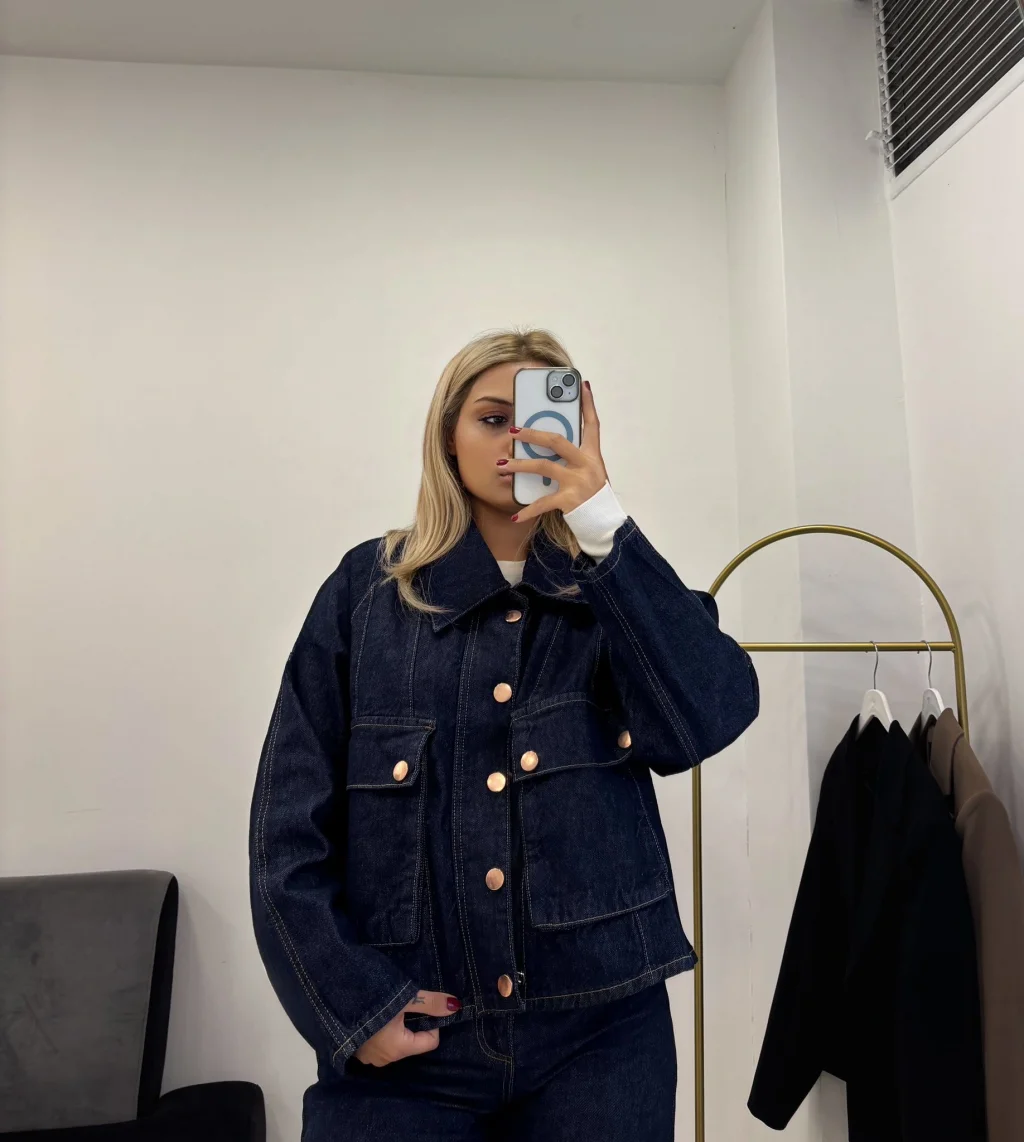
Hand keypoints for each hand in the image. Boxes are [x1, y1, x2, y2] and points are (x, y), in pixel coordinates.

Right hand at [353, 989, 460, 1065]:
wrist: (331, 995)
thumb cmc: (373, 999)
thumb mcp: (406, 997)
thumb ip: (431, 1003)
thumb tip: (456, 1006)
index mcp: (398, 1049)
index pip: (430, 1041)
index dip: (431, 1021)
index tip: (421, 1004)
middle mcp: (383, 1059)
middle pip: (412, 1042)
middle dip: (412, 1024)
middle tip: (404, 1003)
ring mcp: (366, 1056)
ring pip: (394, 1042)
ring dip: (395, 1026)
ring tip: (387, 1007)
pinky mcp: (354, 1049)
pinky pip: (377, 1042)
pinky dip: (379, 1030)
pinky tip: (373, 1013)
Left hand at [503, 379, 608, 523]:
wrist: (604, 521)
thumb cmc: (593, 494)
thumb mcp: (589, 471)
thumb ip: (573, 456)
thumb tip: (547, 441)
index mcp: (593, 455)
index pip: (592, 424)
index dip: (588, 404)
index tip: (581, 386)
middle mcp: (587, 465)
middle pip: (557, 441)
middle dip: (533, 434)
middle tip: (514, 430)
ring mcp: (578, 482)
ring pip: (543, 466)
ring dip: (519, 465)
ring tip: (501, 464)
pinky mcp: (570, 500)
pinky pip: (543, 503)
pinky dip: (527, 510)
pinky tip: (514, 515)